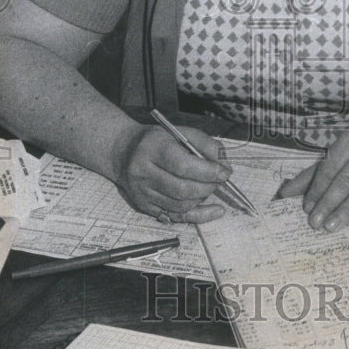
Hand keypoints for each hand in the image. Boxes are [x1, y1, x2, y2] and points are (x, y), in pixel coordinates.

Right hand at [111, 124, 230, 223]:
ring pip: (180, 205)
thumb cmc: (157, 140)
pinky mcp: (144, 206)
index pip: (183, 166)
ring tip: (209, 187)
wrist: (123, 151)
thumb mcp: (180, 132)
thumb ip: (205, 144)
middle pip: (182, 189)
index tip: (224, 172)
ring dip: (202, 198)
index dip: (208, 172)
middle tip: (219, 180)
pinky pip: (176, 216)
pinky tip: (215, 211)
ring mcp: (142, 192)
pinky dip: (199, 215)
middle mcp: (143, 172)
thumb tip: (224, 165)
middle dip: (208, 187)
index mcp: (152, 149)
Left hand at [277, 128, 348, 230]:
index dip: (317, 188)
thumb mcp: (343, 156)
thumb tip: (284, 192)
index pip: (330, 166)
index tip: (306, 207)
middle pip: (346, 179)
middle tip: (315, 223)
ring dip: (346, 210)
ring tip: (331, 226)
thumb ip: (315, 173)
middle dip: (328, 203)